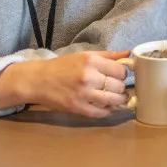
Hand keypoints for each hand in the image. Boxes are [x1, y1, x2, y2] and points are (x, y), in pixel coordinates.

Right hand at [0, 51, 131, 116]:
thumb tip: (128, 54)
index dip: (122, 74)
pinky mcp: (77, 108)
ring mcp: (83, 94)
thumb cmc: (62, 66)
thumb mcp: (84, 55)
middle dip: (121, 88)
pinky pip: (100, 113)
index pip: (120, 71)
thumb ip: (108, 55)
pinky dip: (106, 111)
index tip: (118, 76)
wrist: (38, 80)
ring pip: (113, 100)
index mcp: (91, 61)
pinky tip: (105, 106)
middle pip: (119, 86)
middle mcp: (88, 77)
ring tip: (116, 98)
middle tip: (117, 88)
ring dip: (118, 100)